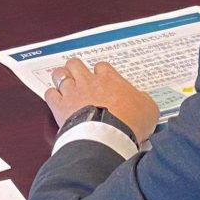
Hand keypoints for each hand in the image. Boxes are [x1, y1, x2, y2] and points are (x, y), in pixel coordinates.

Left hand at [44, 56, 160, 144]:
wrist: (111, 135)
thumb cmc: (131, 121)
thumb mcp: (149, 108)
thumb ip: (143, 100)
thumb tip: (142, 99)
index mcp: (110, 79)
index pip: (101, 66)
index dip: (100, 71)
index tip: (101, 78)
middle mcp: (89, 82)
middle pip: (76, 64)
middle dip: (75, 68)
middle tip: (77, 75)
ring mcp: (73, 92)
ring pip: (60, 75)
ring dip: (60, 77)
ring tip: (62, 82)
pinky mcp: (61, 107)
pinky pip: (50, 94)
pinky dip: (52, 95)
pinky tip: (55, 99)